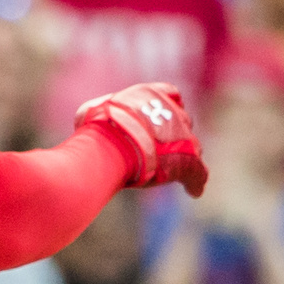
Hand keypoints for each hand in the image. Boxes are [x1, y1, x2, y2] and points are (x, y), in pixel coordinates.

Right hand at [75, 82, 205, 195]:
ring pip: (192, 145)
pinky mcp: (189, 159)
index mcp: (149, 95)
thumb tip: (86, 120)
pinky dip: (194, 181)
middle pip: (181, 121)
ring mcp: (183, 135)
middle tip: (158, 150)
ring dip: (182, 156)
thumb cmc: (97, 128)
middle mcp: (171, 111)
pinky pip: (197, 172)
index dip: (166, 105)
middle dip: (172, 134)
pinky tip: (193, 191)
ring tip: (171, 171)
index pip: (168, 93)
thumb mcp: (90, 112)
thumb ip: (97, 114)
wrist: (113, 143)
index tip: (158, 116)